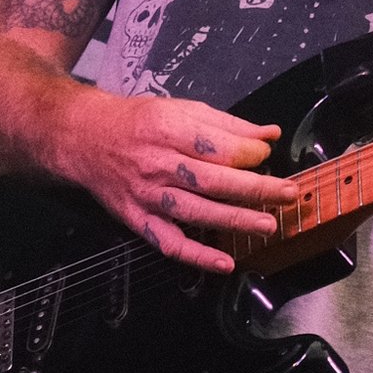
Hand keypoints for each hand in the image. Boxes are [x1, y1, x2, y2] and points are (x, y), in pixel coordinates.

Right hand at [58, 89, 302, 271]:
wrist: (84, 138)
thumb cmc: (137, 122)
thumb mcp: (180, 109)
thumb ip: (227, 124)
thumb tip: (269, 133)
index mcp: (170, 129)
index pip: (218, 147)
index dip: (249, 154)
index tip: (268, 156)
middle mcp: (158, 164)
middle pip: (214, 181)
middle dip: (256, 189)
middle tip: (288, 194)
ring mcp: (148, 195)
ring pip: (197, 213)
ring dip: (235, 221)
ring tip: (268, 226)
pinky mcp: (138, 220)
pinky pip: (169, 243)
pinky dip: (197, 257)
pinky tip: (224, 263)